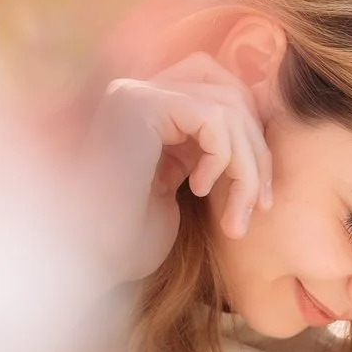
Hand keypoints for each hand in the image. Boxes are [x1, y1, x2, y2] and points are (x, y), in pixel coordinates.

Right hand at [88, 54, 274, 279]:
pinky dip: (222, 159)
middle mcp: (139, 91)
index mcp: (150, 110)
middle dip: (258, 155)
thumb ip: (215, 151)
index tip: (261, 198)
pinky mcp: (139, 103)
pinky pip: (213, 118)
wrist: (90, 260)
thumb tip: (260, 128)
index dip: (252, 141)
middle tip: (260, 208)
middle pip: (231, 95)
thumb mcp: (187, 186)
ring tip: (235, 215)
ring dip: (247, 167)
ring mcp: (135, 92)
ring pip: (228, 107)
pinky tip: (198, 190)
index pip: (223, 95)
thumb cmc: (133, 240)